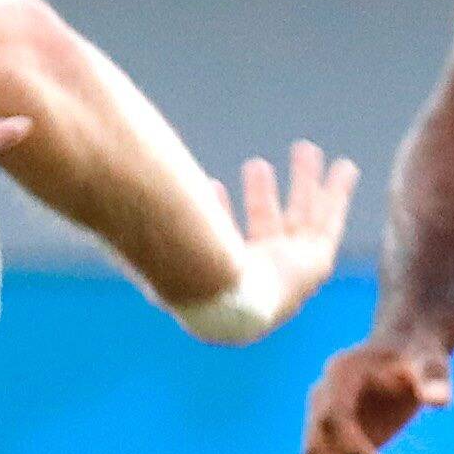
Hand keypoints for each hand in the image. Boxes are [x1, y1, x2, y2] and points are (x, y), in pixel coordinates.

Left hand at [169, 140, 360, 345]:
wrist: (231, 306)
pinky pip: (333, 221)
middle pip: (268, 224)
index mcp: (225, 275)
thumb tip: (107, 222)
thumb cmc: (195, 278)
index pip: (222, 238)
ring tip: (306, 147)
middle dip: (267, 192)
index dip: (218, 212)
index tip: (208, 185)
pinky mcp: (317, 266)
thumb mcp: (168, 254)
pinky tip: (345, 168)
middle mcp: (261, 275)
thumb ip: (152, 238)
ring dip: (305, 181)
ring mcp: (291, 271)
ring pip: (304, 216)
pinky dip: (340, 193)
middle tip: (259, 163)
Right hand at [298, 331, 450, 453]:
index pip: (332, 418)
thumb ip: (434, 377)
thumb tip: (439, 401)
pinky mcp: (327, 449)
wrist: (402, 354)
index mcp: (338, 377)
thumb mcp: (430, 361)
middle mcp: (318, 402)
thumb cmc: (417, 356)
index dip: (352, 448)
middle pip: (315, 451)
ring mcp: (317, 427)